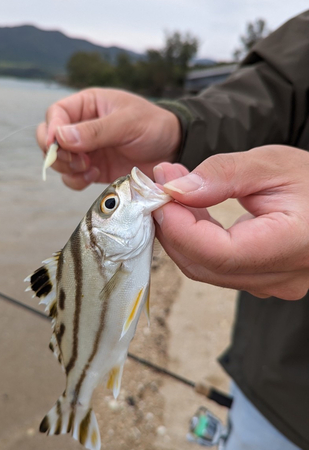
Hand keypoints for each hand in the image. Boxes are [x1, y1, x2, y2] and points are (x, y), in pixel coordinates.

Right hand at [36, 88, 180, 188]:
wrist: (172, 151)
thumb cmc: (153, 127)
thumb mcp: (127, 123)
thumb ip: (95, 130)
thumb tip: (61, 137)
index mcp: (88, 105)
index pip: (56, 114)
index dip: (51, 130)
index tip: (55, 145)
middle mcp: (82, 127)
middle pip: (50, 139)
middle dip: (58, 153)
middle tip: (79, 161)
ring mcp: (86, 150)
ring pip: (59, 161)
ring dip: (68, 169)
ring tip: (89, 168)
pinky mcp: (92, 170)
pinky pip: (72, 178)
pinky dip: (77, 181)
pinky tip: (94, 176)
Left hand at [153, 145, 308, 299]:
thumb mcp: (272, 164)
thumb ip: (223, 176)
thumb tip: (174, 190)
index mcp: (291, 246)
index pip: (217, 253)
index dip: (179, 227)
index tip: (159, 195)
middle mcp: (280, 278)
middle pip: (204, 265)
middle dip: (172, 227)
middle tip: (159, 187)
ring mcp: (270, 285)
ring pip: (205, 268)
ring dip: (181, 232)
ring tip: (172, 191)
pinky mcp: (260, 280)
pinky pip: (216, 266)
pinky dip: (195, 240)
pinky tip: (189, 210)